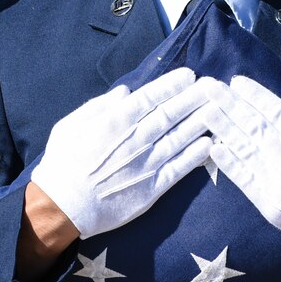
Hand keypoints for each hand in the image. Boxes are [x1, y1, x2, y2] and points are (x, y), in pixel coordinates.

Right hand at [29, 68, 216, 238]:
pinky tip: (210, 144)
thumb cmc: (62, 164)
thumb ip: (99, 106)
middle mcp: (136, 140)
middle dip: (194, 97)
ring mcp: (146, 164)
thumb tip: (124, 91)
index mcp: (116, 122)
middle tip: (213, 84)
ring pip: (180, 138)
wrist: (62, 207)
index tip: (189, 75)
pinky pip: (179, 169)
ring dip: (200, 121)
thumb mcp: (70, 125)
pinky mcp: (152, 189)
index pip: (151, 97)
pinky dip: (195, 156)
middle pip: (171, 113)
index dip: (173, 85)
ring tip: (218, 107)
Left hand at [198, 75, 280, 252]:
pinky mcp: (268, 204)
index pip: (275, 112)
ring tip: (204, 111)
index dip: (254, 95)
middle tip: (209, 86)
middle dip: (229, 104)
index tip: (236, 81)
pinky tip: (213, 149)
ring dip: (222, 129)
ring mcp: (275, 182)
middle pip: (253, 126)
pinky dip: (228, 164)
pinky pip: (243, 179)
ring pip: (244, 149)